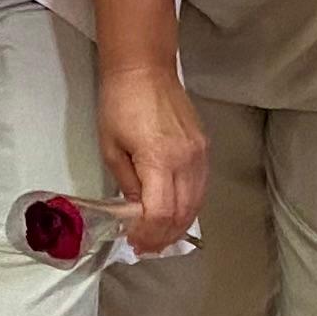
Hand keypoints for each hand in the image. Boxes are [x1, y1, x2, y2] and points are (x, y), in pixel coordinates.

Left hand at [98, 61, 209, 254]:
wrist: (144, 68)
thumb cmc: (119, 103)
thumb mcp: (111, 147)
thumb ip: (127, 184)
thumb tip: (137, 212)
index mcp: (159, 159)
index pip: (160, 213)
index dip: (148, 234)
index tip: (134, 242)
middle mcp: (187, 160)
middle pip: (182, 213)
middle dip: (163, 236)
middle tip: (146, 247)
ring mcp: (200, 154)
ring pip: (197, 203)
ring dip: (178, 225)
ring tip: (159, 237)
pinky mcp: (205, 147)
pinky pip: (201, 187)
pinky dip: (189, 206)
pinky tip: (174, 214)